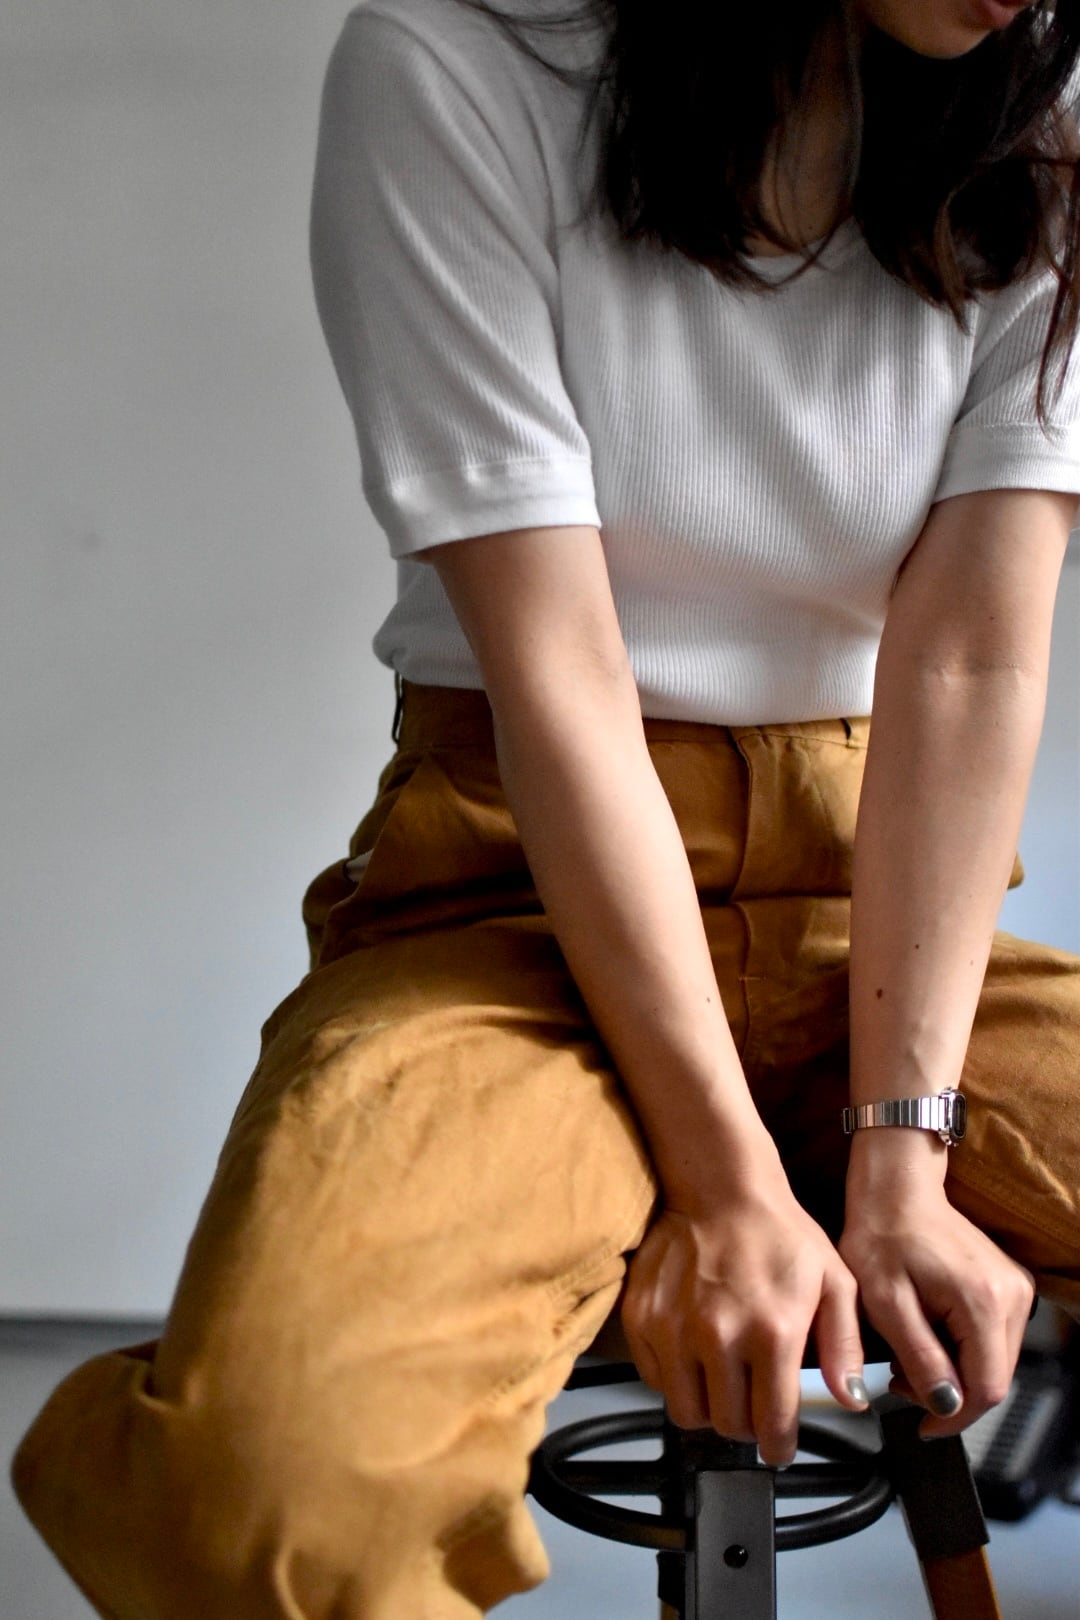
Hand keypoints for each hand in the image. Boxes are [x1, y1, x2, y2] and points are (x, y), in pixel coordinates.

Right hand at [621, 1172, 867, 1466]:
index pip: (773, 1425)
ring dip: (708, 1407)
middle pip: (728, 1425)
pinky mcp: (642, 1318)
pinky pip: (655, 1379)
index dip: (779, 1447)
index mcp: (772, 1333)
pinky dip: (674, 1379)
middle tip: (753, 1404)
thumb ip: (843, 1346)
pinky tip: (693, 1355)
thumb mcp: (833, 1281)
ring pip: (687, 1412)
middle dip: (746, 1425)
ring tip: (722, 1382)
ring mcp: (674, 1329)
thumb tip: (850, 1399)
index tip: (779, 1446)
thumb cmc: (780, 1233)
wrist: (718, 1187)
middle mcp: (719, 1337)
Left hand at [840, 1175, 1034, 1437]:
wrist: (895, 1192)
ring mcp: (1016, 1289)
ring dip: (954, 1371)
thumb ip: (920, 1357)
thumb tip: (946, 1404)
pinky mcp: (1009, 1287)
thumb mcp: (886, 1303)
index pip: (987, 1388)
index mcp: (984, 1301)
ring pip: (994, 1361)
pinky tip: (929, 1335)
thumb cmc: (883, 1236)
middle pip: (994, 1378)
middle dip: (950, 1393)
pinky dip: (962, 1349)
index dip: (954, 1416)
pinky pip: (992, 1339)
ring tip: (909, 1355)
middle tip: (901, 1380)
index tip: (922, 1424)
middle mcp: (1012, 1295)